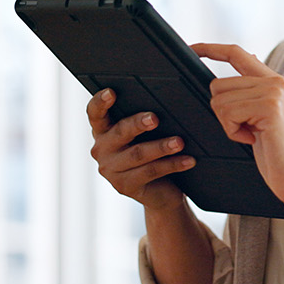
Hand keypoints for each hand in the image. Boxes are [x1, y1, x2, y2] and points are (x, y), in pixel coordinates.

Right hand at [87, 89, 194, 209]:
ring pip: (138, 154)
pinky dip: (172, 164)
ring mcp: (111, 170)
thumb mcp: (144, 135)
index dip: (100, 102)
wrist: (159, 191)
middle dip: (138, 124)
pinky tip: (187, 160)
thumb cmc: (151, 153)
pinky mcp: (125, 186)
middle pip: (120, 132)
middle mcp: (101, 149)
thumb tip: (165, 104)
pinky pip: (151, 172)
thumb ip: (145, 120)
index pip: (95, 113)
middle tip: (154, 118)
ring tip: (179, 142)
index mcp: (103, 131)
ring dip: (161, 146)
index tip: (111, 92)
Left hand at [193, 43, 283, 209]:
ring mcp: (274, 92)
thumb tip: (237, 70)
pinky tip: (252, 140)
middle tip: (246, 130)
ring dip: (228, 124)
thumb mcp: (262, 118)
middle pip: (218, 84)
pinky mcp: (269, 107)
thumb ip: (251, 93)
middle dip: (222, 113)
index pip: (236, 53)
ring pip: (220, 100)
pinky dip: (232, 132)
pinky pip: (228, 113)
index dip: (211, 49)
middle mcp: (275, 81)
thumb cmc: (278, 154)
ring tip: (252, 135)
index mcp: (273, 81)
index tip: (192, 49)